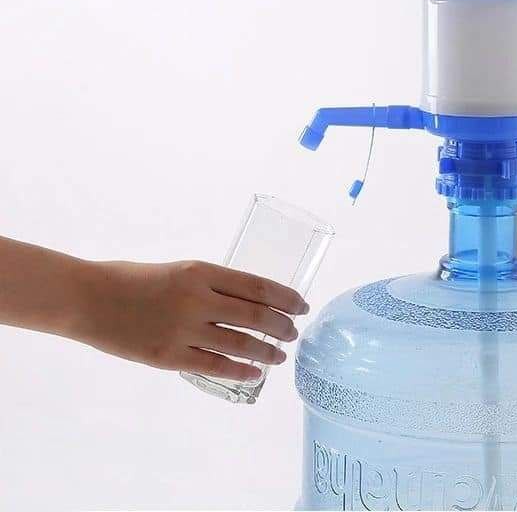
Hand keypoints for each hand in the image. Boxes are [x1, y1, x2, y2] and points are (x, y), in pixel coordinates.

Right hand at [75, 260, 307, 380]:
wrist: (88, 299)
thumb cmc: (132, 279)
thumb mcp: (179, 270)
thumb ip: (210, 284)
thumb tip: (245, 300)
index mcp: (201, 272)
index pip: (257, 285)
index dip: (286, 297)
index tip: (301, 304)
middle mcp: (197, 299)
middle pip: (255, 315)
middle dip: (282, 325)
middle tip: (294, 332)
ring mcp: (183, 330)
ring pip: (240, 343)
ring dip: (266, 351)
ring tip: (279, 355)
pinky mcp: (169, 357)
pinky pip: (215, 366)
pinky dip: (240, 370)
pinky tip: (254, 373)